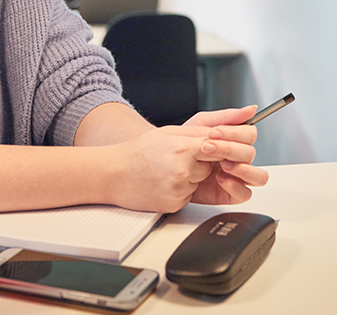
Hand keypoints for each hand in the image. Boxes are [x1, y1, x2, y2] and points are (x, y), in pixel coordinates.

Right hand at [107, 106, 267, 212]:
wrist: (113, 173)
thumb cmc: (138, 152)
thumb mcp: (168, 133)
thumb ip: (197, 132)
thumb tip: (220, 132)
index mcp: (184, 147)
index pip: (219, 147)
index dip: (223, 148)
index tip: (223, 148)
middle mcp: (183, 169)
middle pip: (212, 167)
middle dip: (204, 163)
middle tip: (185, 157)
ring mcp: (179, 188)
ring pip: (200, 181)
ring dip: (192, 177)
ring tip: (168, 169)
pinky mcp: (174, 203)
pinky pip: (189, 195)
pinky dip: (182, 190)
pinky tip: (164, 181)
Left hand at [184, 106, 269, 204]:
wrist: (168, 164)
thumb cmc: (184, 143)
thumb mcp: (201, 124)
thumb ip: (227, 117)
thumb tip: (251, 109)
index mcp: (235, 140)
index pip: (249, 134)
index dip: (234, 133)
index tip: (213, 133)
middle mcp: (239, 158)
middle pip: (250, 153)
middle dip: (229, 149)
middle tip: (208, 148)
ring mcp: (237, 177)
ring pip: (258, 176)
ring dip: (242, 169)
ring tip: (222, 164)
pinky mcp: (230, 193)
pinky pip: (245, 194)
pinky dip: (236, 186)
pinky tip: (220, 179)